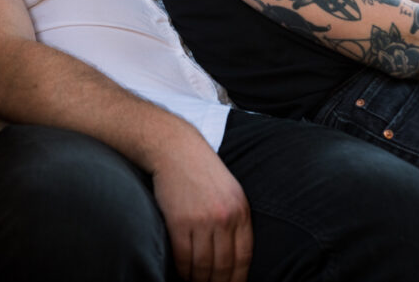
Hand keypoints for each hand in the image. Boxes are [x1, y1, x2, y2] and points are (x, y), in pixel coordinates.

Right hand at [150, 139, 252, 281]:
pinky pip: (182, 256)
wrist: (175, 149)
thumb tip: (234, 257)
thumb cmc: (201, 171)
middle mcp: (224, 217)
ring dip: (198, 280)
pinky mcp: (179, 221)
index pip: (243, 257)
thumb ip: (235, 220)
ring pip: (202, 265)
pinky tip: (182, 273)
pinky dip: (182, 270)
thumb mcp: (230, 191)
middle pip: (223, 265)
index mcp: (240, 210)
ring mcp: (202, 220)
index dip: (237, 279)